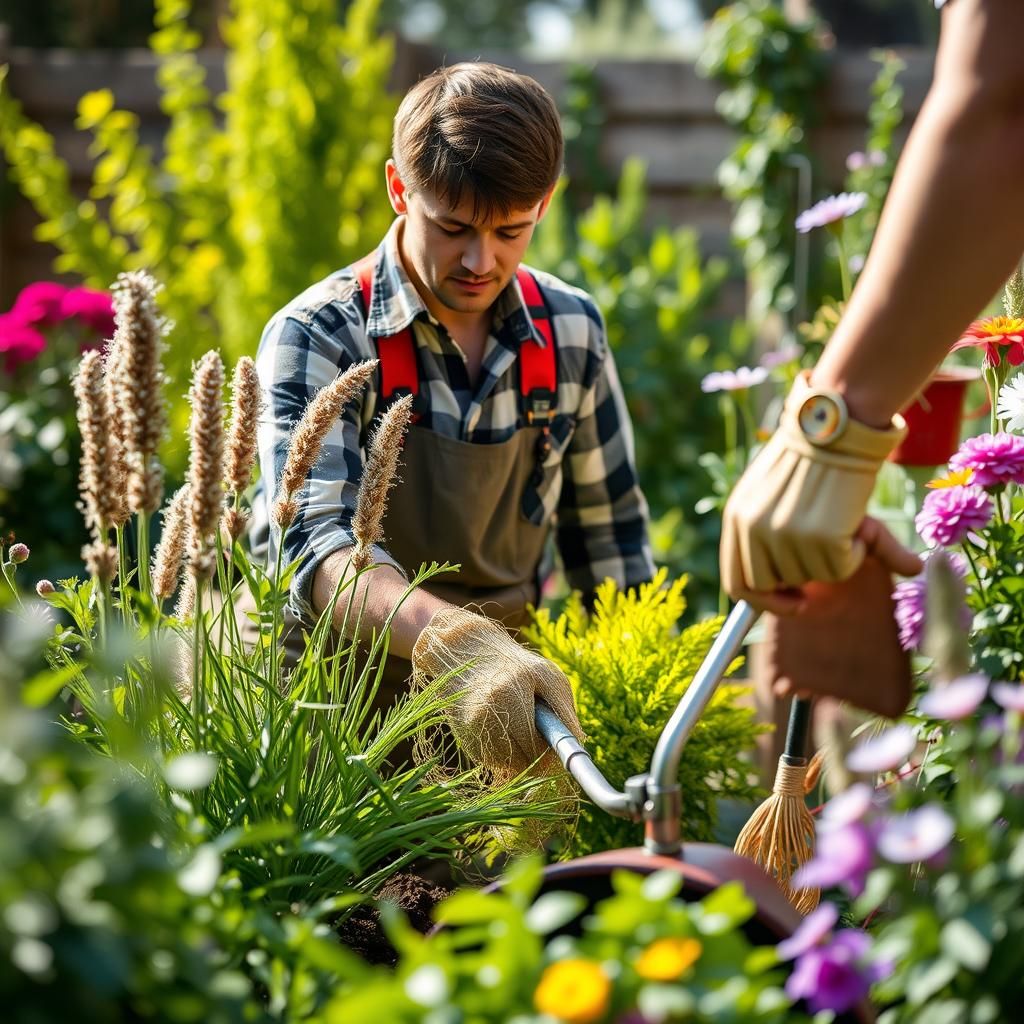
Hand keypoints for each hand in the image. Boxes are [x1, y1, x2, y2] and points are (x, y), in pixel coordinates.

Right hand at [411, 606, 583, 775]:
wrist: (466, 653)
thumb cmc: (516, 665)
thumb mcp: (547, 676)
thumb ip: (564, 709)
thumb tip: (580, 742)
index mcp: (508, 696)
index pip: (532, 748)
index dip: (548, 755)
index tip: (555, 752)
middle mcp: (483, 714)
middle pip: (518, 761)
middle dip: (534, 756)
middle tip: (541, 738)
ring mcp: (469, 727)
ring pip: (505, 764)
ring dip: (518, 756)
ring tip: (522, 728)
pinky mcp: (463, 736)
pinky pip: (491, 759)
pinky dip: (502, 751)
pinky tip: (504, 728)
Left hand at [720, 372, 922, 612]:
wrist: (839, 425)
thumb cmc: (816, 460)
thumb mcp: (797, 501)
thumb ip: (806, 545)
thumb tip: (857, 573)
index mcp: (736, 519)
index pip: (736, 583)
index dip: (762, 601)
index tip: (793, 598)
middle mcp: (752, 530)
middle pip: (769, 588)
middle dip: (798, 586)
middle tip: (825, 558)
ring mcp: (782, 535)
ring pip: (809, 578)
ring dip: (831, 558)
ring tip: (838, 517)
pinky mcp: (817, 536)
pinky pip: (839, 569)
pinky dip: (855, 552)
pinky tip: (853, 519)